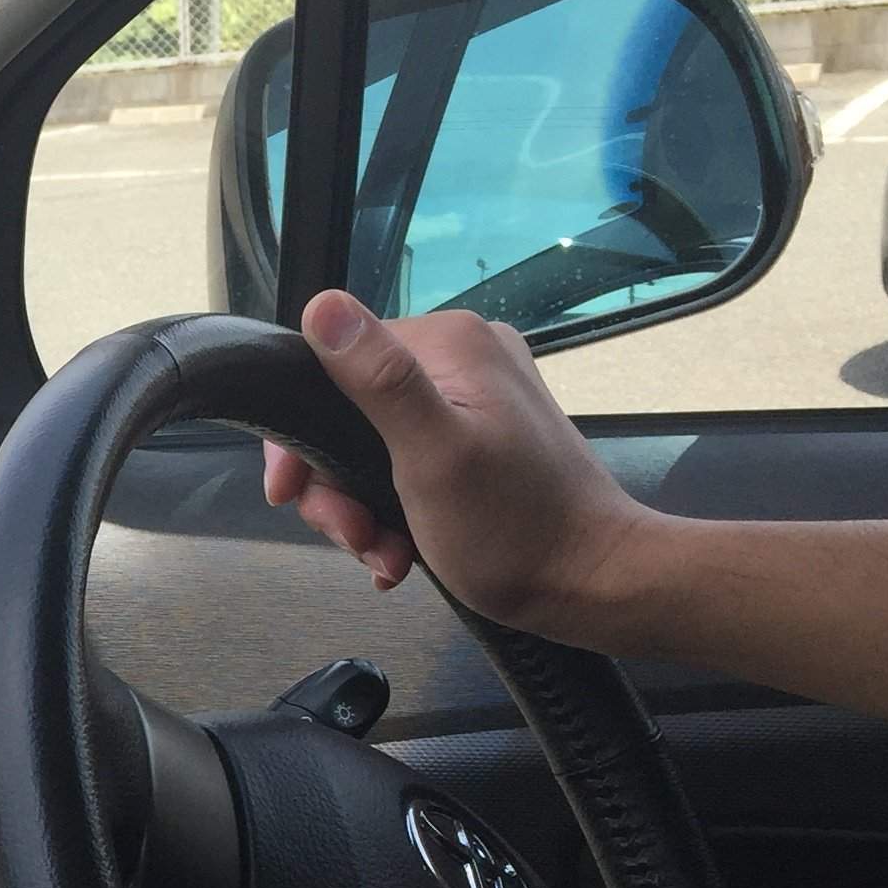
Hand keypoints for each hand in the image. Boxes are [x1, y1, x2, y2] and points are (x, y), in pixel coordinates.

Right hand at [259, 289, 661, 644]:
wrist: (594, 584)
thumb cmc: (513, 530)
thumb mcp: (433, 457)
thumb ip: (379, 379)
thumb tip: (321, 303)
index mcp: (450, 343)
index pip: (332, 364)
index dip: (302, 436)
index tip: (293, 496)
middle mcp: (464, 355)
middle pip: (349, 411)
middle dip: (338, 487)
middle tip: (356, 539)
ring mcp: (476, 397)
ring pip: (372, 446)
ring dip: (363, 510)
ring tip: (386, 557)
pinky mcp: (484, 436)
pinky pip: (408, 463)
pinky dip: (395, 510)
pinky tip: (402, 552)